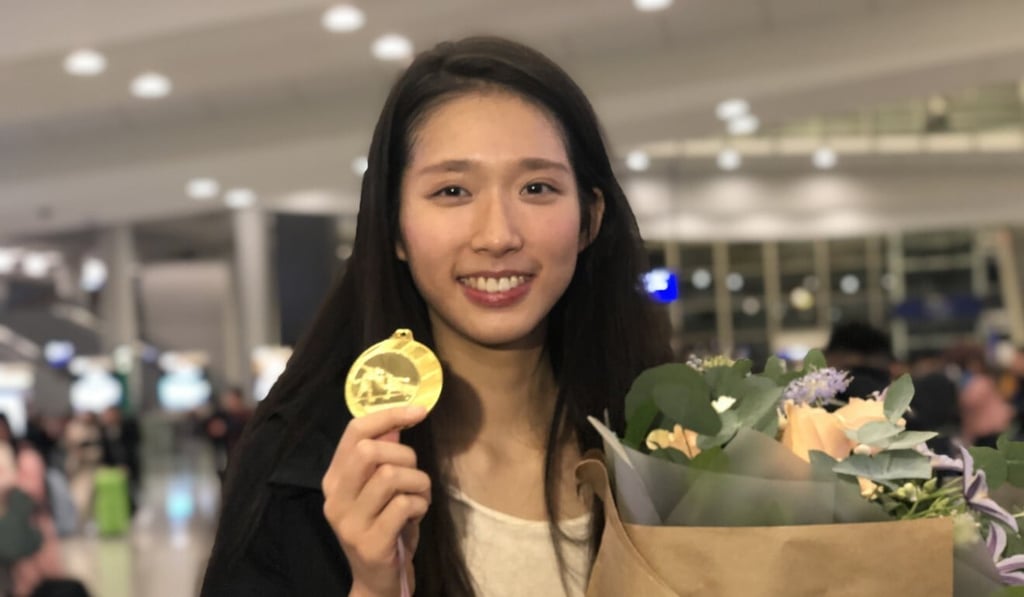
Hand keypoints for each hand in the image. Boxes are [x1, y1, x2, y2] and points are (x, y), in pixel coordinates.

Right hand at [323, 406, 430, 596]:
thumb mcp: (378, 490)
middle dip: (405, 456)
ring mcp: (349, 523)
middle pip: (369, 452)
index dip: (389, 415)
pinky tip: (417, 514)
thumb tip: (400, 421)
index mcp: (334, 479)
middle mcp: (335, 498)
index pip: (355, 432)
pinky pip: (403, 505)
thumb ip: (383, 458)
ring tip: (420, 497)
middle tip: (414, 475)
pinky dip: (420, 504)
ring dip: (419, 482)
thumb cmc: (384, 526)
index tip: (419, 411)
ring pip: (390, 476)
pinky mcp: (370, 543)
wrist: (377, 580)